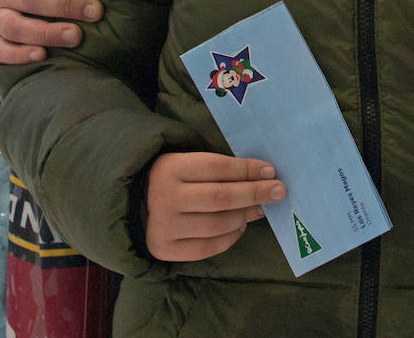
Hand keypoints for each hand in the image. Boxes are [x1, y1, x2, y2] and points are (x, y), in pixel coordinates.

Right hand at [145, 153, 285, 262]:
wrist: (134, 205)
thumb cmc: (172, 179)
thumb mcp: (188, 163)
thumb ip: (219, 169)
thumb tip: (262, 176)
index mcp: (170, 167)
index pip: (217, 168)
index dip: (246, 170)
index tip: (271, 171)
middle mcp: (165, 197)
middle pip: (221, 197)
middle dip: (254, 193)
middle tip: (279, 191)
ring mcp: (164, 226)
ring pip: (218, 224)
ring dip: (245, 216)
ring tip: (258, 209)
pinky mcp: (165, 250)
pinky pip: (208, 247)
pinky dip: (230, 237)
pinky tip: (239, 226)